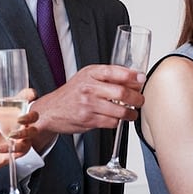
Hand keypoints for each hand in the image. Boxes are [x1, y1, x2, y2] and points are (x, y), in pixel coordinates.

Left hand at [0, 101, 32, 188]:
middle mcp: (19, 124)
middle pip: (34, 116)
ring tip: (10, 135)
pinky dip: (10, 148)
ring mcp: (21, 137)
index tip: (30, 94)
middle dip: (30, 116)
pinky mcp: (20, 150)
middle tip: (20, 119)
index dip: (29, 95)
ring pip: (33, 132)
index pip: (24, 101)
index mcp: (11, 113)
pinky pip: (22, 148)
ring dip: (23, 133)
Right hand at [30, 64, 144, 141]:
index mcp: (91, 73)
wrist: (51, 110)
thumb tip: (135, 78)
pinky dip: (117, 121)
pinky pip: (112, 122)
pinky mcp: (88, 120)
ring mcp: (88, 104)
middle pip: (121, 92)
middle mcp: (89, 87)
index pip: (115, 72)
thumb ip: (109, 76)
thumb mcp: (88, 77)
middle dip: (136, 98)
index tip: (141, 79)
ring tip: (132, 112)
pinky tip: (116, 118)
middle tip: (140, 100)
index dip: (132, 76)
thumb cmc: (72, 93)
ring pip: (119, 110)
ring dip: (130, 113)